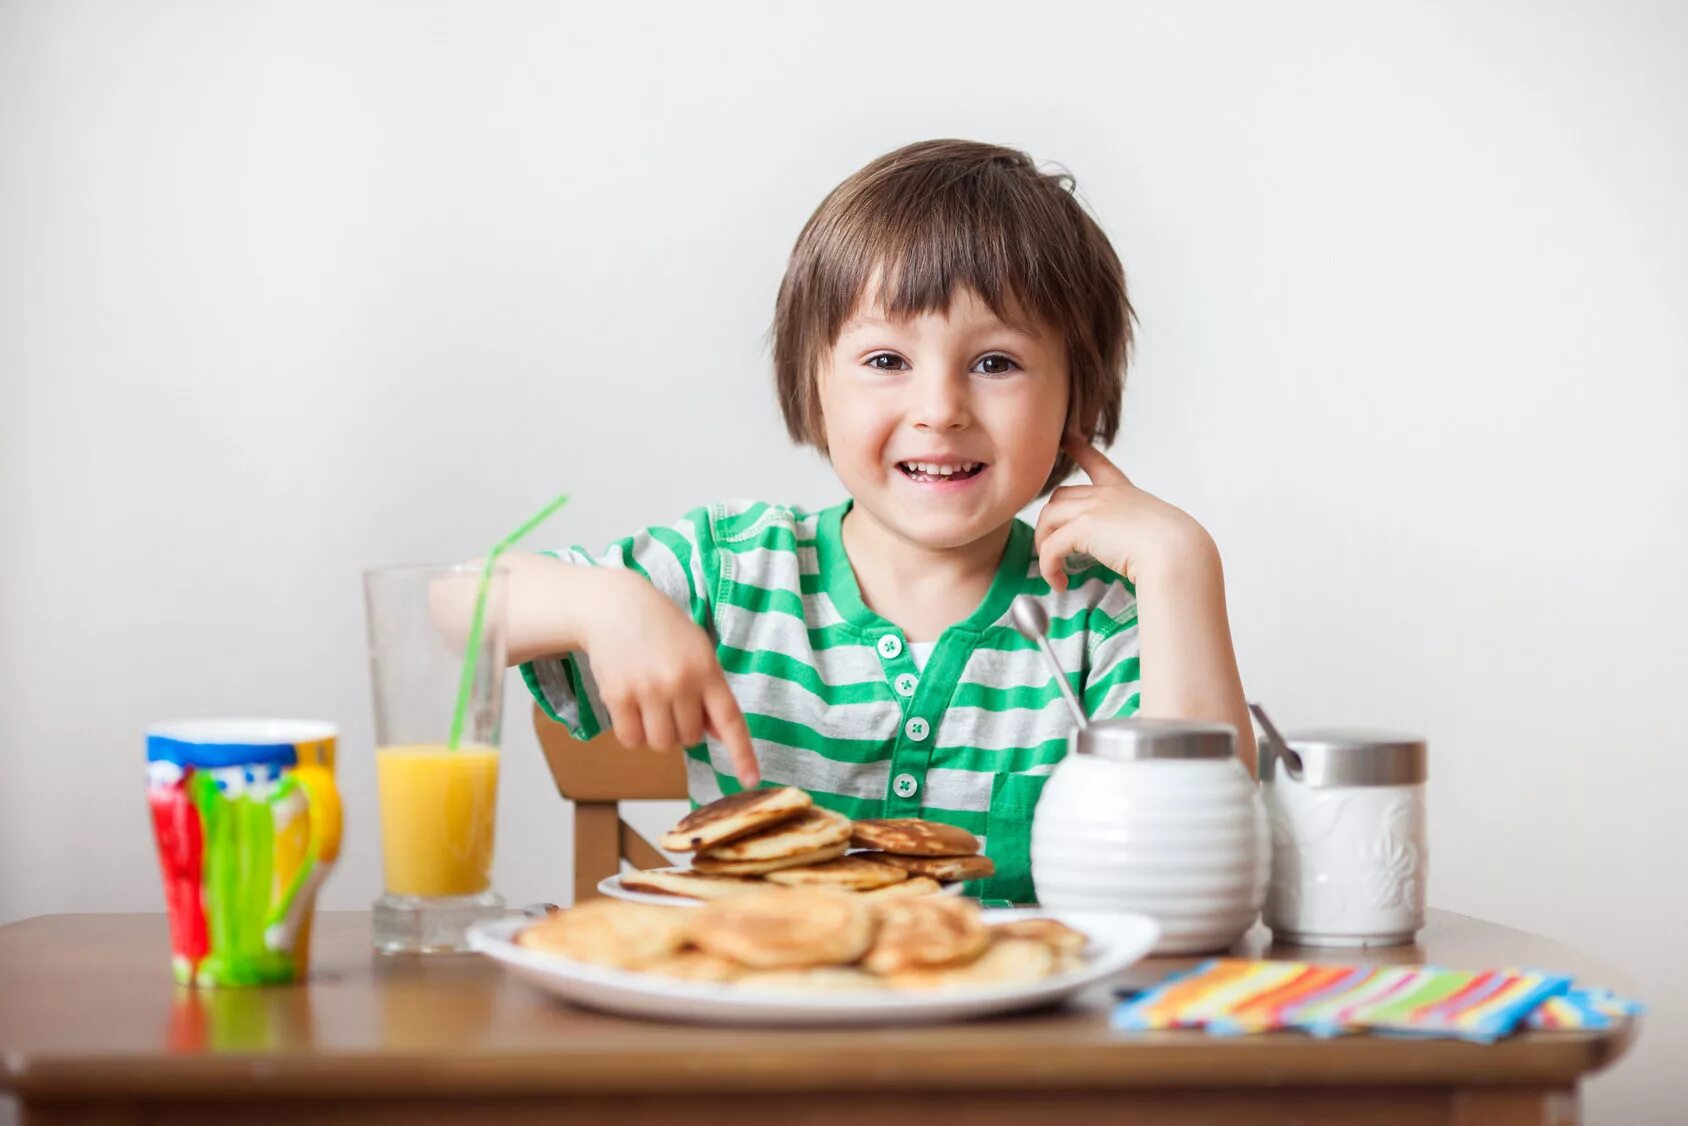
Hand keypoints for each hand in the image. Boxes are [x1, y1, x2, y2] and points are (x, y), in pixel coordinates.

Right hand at [583, 582, 759, 787]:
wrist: (614, 605)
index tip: (751, 780)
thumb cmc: (661, 629)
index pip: (730, 721)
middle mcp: (681, 682)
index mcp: (707, 670)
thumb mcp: (697, 650)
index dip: (742, 754)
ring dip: (656, 732)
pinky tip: (630, 705)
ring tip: (649, 702)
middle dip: (681, 727)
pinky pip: (631, 740)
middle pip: (689, 739)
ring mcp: (649, 689)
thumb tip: (717, 734)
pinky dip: (631, 732)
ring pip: (661, 744)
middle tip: (669, 699)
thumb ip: (709, 692)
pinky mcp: (618, 696)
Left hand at [1034, 435, 1216, 591]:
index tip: (1067, 438)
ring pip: (1048, 518)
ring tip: (1053, 569)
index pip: (1098, 464)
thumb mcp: (1158, 532)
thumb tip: (1133, 554)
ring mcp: (1093, 508)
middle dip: (1049, 522)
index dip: (1079, 449)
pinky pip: (1050, 547)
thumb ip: (1139, 533)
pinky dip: (1048, 567)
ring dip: (1043, 544)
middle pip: (1059, 497)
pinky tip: (1059, 583)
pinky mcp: (1082, 528)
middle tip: (1053, 549)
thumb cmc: (1177, 551)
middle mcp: (1106, 495)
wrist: (1178, 554)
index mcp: (1125, 492)